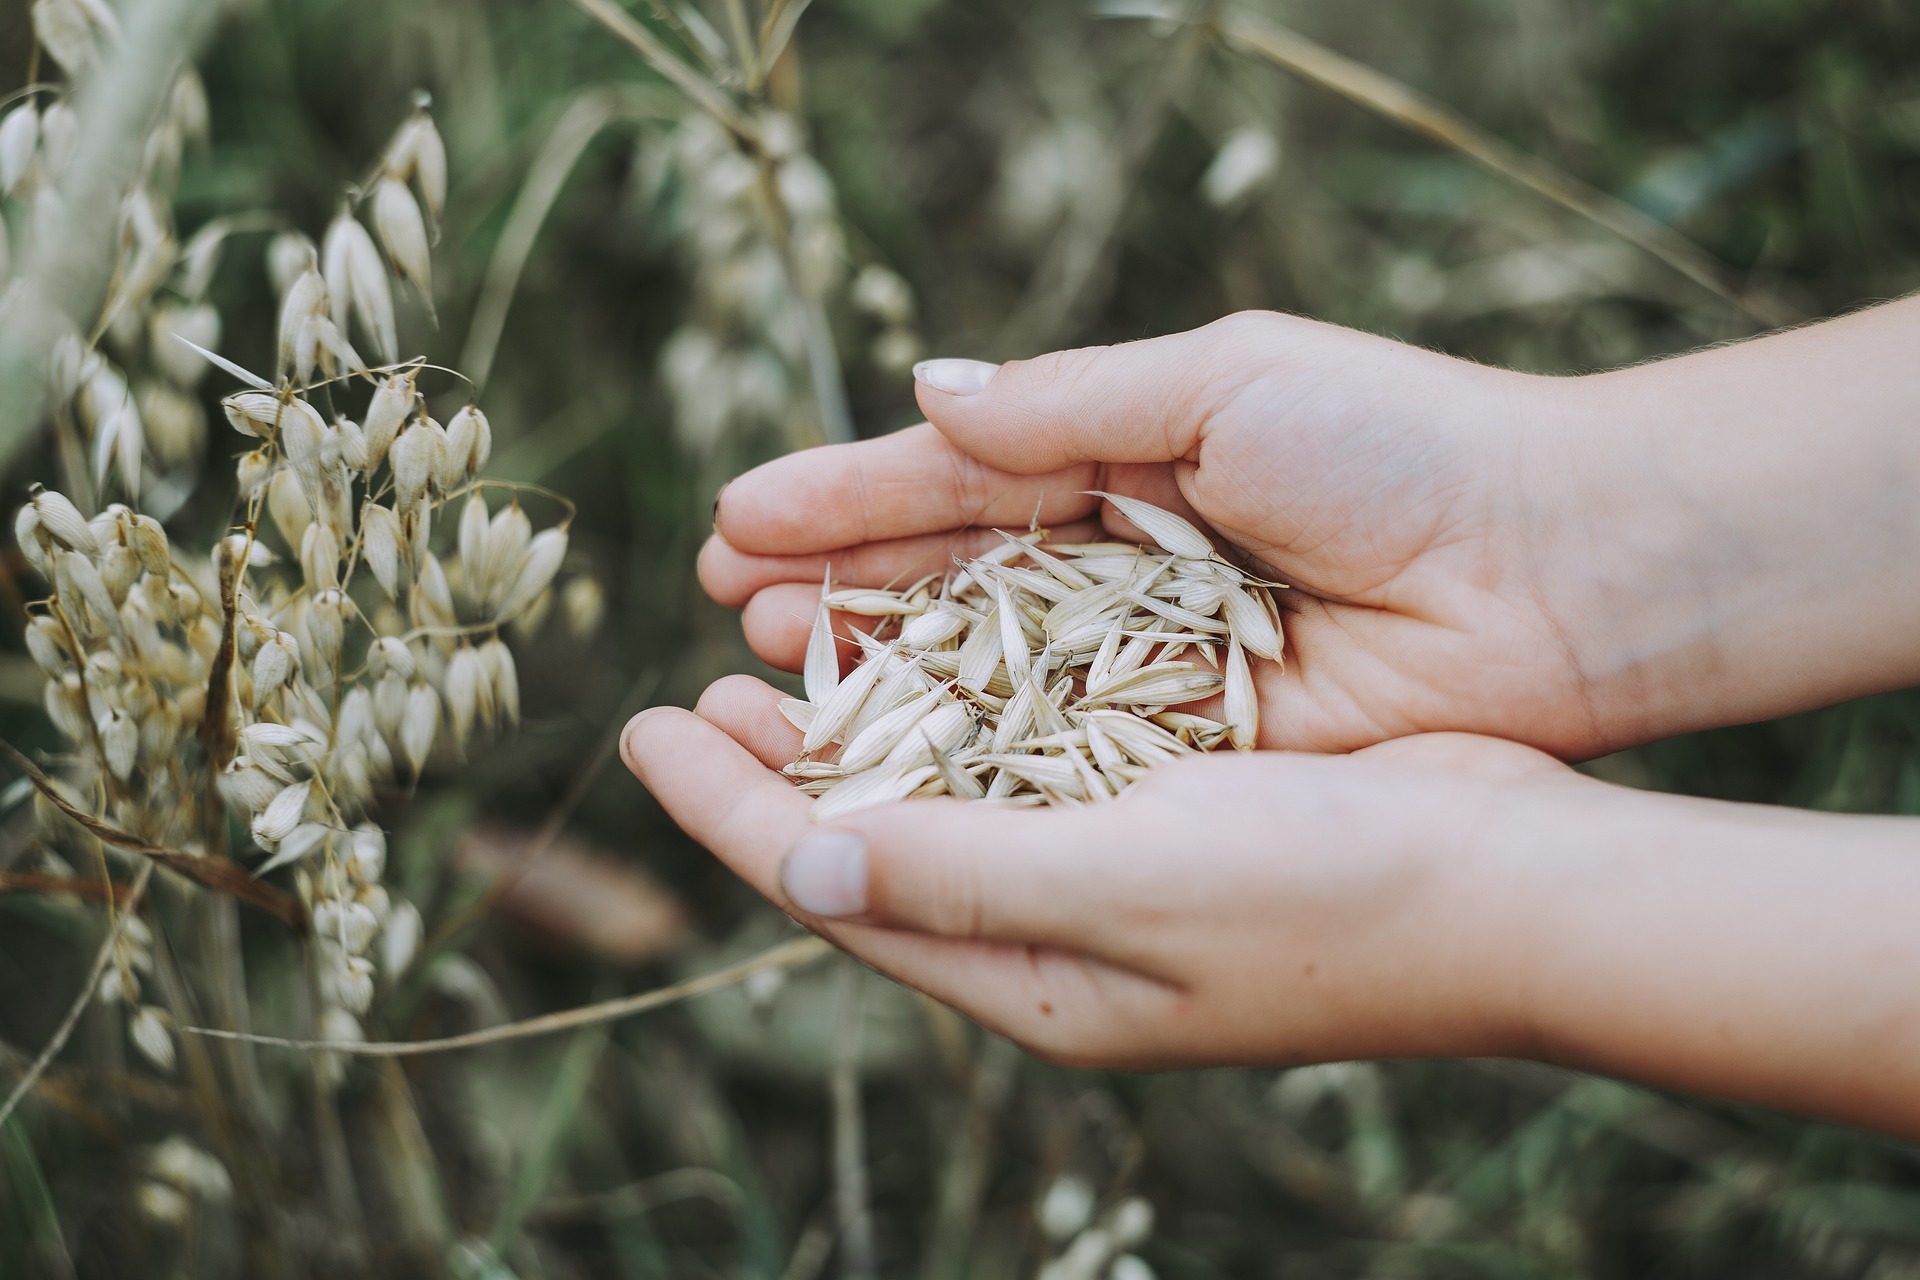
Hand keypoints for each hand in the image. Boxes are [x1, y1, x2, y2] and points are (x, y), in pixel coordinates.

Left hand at [622, 673, 1575, 1067]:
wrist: (1517, 885)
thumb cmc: (1330, 896)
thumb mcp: (1127, 886)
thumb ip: (959, 875)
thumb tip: (796, 860)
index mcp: (1033, 978)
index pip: (836, 886)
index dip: (726, 810)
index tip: (638, 727)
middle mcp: (1059, 933)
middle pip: (875, 840)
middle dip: (776, 766)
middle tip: (693, 686)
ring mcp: (1118, 872)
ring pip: (949, 789)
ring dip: (864, 720)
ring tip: (784, 651)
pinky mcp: (1174, 807)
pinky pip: (1031, 752)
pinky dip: (966, 699)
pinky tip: (936, 642)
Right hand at [701, 311, 1619, 755]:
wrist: (1554, 572)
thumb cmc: (1398, 448)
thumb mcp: (1222, 383)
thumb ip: (1064, 403)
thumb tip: (924, 393)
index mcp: (1128, 458)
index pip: (955, 478)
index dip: (846, 499)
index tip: (737, 520)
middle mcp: (1123, 567)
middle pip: (950, 581)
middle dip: (839, 587)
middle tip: (727, 604)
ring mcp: (1149, 665)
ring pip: (984, 673)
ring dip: (876, 670)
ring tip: (767, 669)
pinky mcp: (1189, 750)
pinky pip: (1055, 752)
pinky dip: (968, 751)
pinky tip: (880, 750)